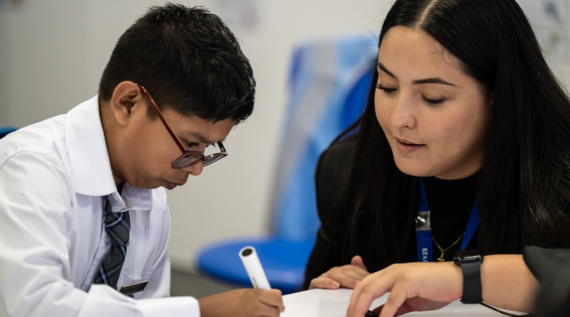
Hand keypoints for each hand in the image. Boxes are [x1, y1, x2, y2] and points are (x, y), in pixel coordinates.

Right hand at [199, 288, 283, 316]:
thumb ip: (260, 293)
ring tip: (261, 315)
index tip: (279, 303)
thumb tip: (275, 294)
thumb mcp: (243, 293)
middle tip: (273, 311)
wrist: (211, 311)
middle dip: (276, 311)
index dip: (279, 301)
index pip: (276, 298)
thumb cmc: (224, 302)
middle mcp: (254, 307)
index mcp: (254, 295)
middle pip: (276, 311)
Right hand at [309, 256, 369, 289]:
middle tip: (363, 283)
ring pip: (333, 275)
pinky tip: (336, 286)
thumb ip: (358, 271)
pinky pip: (318, 281)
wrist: (325, 303)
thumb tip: (357, 257)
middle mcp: (332, 272)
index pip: (353, 268)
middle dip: (354, 277)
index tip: (370, 279)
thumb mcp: (353, 283)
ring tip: (354, 285)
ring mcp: (323, 277)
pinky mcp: (314, 284)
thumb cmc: (342, 293)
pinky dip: (326, 282)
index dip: (361, 273)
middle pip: (343, 271)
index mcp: (342, 270)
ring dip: (344, 279)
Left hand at [346, 262, 462, 316]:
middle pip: (363, 287)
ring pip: (372, 290)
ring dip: (362, 307)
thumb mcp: (409, 300)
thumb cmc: (435, 287)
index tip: (351, 315)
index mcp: (389, 274)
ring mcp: (399, 275)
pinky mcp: (409, 281)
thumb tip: (378, 316)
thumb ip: (393, 307)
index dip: (354, 301)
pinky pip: (392, 299)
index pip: (364, 286)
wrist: (456, 279)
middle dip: (353, 305)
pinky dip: (385, 312)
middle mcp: (391, 272)